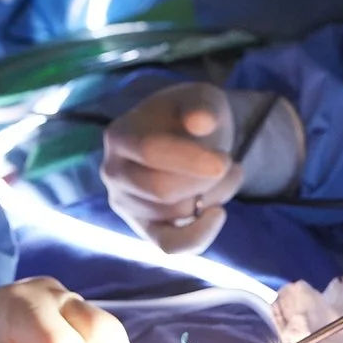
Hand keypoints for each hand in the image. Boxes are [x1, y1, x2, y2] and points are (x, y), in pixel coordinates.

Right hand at [101, 82, 244, 252]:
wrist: (190, 137)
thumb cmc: (192, 115)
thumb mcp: (202, 98)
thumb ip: (201, 106)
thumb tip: (200, 121)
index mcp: (119, 135)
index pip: (150, 152)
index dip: (190, 159)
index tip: (226, 160)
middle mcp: (113, 172)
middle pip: (162, 189)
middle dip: (207, 179)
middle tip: (229, 162)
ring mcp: (125, 203)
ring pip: (175, 213)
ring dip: (215, 195)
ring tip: (229, 172)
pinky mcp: (144, 227)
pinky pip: (169, 244)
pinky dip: (198, 237)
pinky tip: (220, 214)